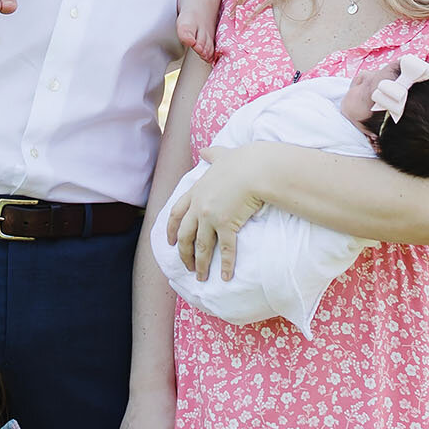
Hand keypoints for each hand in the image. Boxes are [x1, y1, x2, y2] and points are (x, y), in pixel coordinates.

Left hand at [173, 154, 267, 286]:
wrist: (258, 168)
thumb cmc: (243, 160)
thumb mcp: (222, 155)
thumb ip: (212, 154)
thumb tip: (204, 150)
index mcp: (196, 191)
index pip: (176, 213)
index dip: (171, 229)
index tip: (170, 242)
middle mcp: (199, 206)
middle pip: (185, 235)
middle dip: (184, 253)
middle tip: (186, 266)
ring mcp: (211, 217)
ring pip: (201, 246)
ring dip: (200, 264)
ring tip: (201, 277)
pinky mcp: (227, 225)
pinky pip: (226, 250)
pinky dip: (226, 265)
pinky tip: (226, 277)